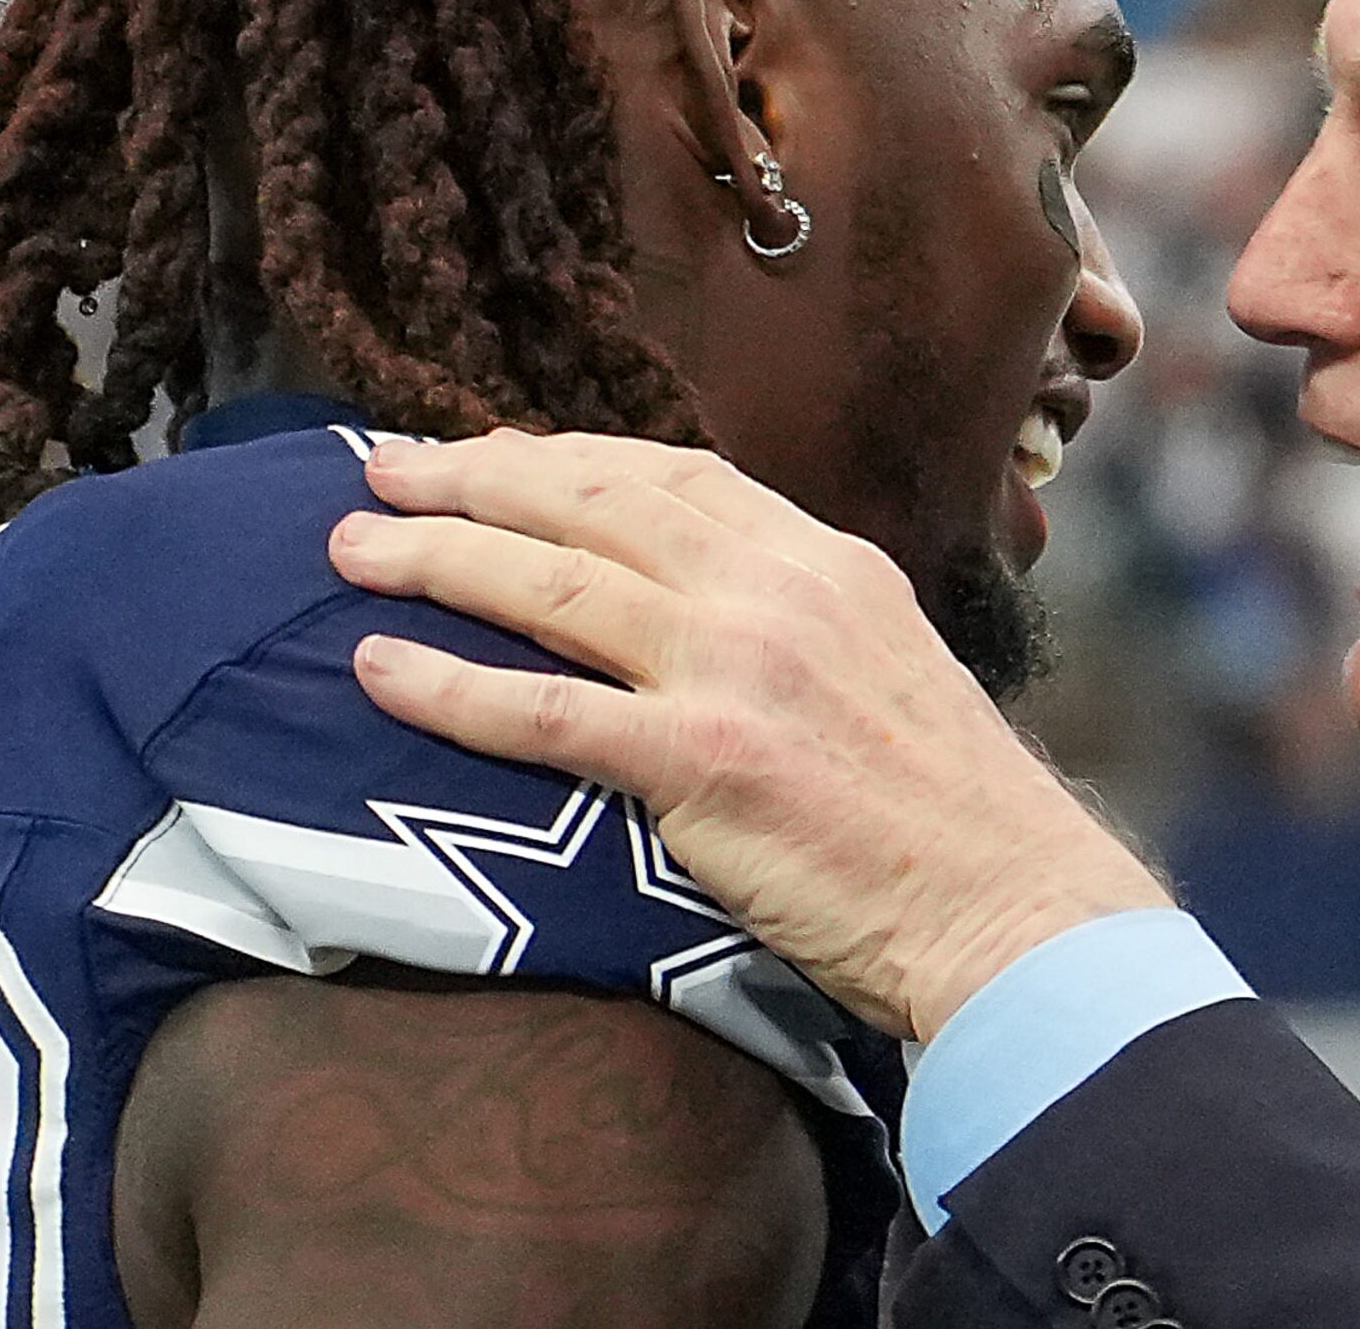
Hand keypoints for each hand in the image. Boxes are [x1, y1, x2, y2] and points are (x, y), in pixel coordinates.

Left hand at [326, 430, 1173, 1040]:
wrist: (1008, 905)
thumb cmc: (948, 814)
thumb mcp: (886, 666)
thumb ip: (795, 622)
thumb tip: (695, 609)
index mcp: (824, 561)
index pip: (667, 475)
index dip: (558, 457)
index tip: (484, 455)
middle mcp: (777, 591)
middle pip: (592, 502)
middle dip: (472, 478)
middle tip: (378, 470)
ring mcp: (738, 669)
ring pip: (553, 586)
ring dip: (437, 557)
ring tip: (351, 548)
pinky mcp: (702, 763)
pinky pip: (543, 712)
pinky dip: (450, 685)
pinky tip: (379, 667)